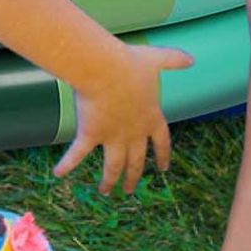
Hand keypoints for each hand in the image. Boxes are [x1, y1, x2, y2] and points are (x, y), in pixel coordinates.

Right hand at [57, 41, 195, 193]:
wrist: (106, 70)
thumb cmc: (129, 64)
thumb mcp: (155, 60)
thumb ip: (173, 60)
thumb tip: (192, 58)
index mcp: (151, 117)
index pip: (162, 142)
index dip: (163, 155)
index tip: (163, 169)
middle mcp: (134, 133)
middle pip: (136, 161)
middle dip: (133, 177)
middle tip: (130, 189)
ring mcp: (112, 137)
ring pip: (113, 167)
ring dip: (109, 181)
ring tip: (106, 192)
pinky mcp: (91, 135)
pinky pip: (77, 153)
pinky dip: (67, 164)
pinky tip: (58, 173)